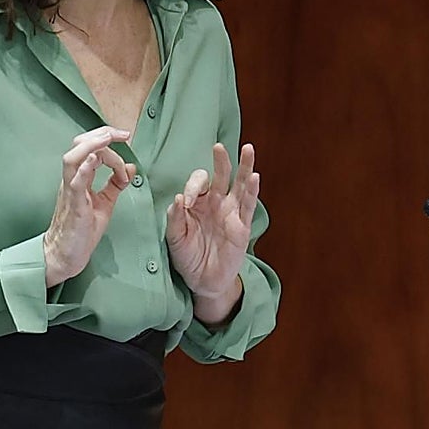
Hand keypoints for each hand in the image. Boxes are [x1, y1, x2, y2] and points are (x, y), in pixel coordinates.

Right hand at [43, 126, 135, 286]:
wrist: (65, 255)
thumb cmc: (81, 231)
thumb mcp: (104, 203)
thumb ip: (115, 184)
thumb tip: (131, 167)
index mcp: (79, 177)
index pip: (92, 148)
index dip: (110, 143)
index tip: (128, 146)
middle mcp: (71, 179)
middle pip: (79, 144)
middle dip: (102, 133)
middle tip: (123, 134)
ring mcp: (70, 191)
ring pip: (73, 158)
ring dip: (92, 144)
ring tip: (109, 138)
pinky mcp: (73, 205)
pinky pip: (75, 181)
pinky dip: (85, 167)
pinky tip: (94, 158)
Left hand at [165, 143, 259, 324]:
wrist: (203, 281)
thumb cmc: (187, 257)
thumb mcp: (174, 239)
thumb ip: (174, 219)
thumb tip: (179, 198)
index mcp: (197, 203)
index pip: (198, 184)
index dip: (192, 188)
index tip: (187, 202)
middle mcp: (216, 203)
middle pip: (221, 176)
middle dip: (221, 160)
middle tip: (218, 146)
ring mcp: (230, 213)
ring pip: (239, 185)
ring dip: (244, 167)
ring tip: (248, 149)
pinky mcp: (242, 226)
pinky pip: (248, 206)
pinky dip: (252, 191)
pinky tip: (254, 176)